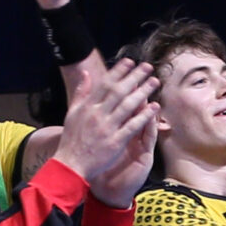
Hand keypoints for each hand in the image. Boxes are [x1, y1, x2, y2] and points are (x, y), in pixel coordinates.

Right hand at [56, 57, 158, 203]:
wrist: (71, 164)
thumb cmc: (72, 139)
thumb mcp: (72, 113)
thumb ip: (81, 93)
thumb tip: (86, 74)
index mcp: (87, 106)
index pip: (105, 84)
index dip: (118, 71)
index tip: (130, 61)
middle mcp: (97, 114)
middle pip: (119, 91)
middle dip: (134, 77)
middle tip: (147, 67)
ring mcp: (107, 128)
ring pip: (128, 106)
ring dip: (143, 92)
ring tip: (154, 82)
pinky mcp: (115, 142)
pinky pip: (132, 125)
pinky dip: (144, 115)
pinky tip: (154, 107)